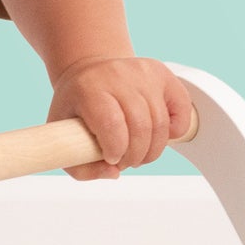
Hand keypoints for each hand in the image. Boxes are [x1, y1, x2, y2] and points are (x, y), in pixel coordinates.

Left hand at [47, 57, 194, 181]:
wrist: (90, 72)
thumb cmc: (77, 105)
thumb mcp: (62, 135)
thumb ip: (81, 167)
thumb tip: (113, 172)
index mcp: (88, 88)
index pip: (111, 124)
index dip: (116, 150)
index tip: (111, 158)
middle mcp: (117, 75)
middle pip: (140, 127)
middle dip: (135, 156)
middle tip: (126, 161)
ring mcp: (143, 72)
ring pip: (161, 123)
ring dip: (152, 149)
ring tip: (139, 152)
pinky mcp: (162, 73)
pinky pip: (182, 107)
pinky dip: (176, 129)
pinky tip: (159, 134)